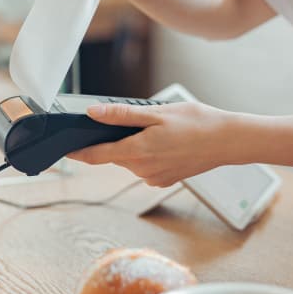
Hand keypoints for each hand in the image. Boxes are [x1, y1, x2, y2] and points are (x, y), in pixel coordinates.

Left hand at [68, 102, 233, 186]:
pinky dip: (149, 155)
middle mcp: (142, 170)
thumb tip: (93, 115)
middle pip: (115, 156)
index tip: (64, 148)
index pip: (95, 155)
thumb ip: (121, 116)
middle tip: (138, 122)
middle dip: (116, 141)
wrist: (228, 141)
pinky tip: (167, 143)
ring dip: (135, 147)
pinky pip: (146, 167)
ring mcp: (154, 177)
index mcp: (137, 152)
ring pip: (131, 161)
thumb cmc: (197, 123)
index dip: (77, 152)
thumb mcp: (156, 113)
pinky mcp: (164, 180)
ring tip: (160, 131)